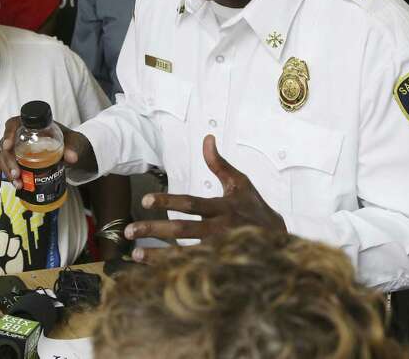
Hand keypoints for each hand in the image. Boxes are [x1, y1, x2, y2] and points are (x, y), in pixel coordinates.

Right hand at [0, 117, 96, 190]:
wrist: (68, 150)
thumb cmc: (67, 140)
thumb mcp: (73, 141)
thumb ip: (72, 147)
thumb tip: (72, 158)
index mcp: (30, 125)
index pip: (13, 124)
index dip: (8, 133)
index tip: (8, 145)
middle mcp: (18, 135)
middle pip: (6, 145)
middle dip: (9, 161)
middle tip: (17, 174)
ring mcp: (14, 149)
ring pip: (2, 157)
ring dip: (6, 171)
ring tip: (17, 184)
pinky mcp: (13, 160)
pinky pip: (0, 166)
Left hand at [124, 135, 286, 261]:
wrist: (278, 239)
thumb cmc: (254, 207)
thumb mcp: (240, 183)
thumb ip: (219, 164)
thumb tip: (207, 138)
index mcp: (224, 208)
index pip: (192, 204)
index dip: (169, 201)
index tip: (145, 200)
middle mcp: (221, 230)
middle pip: (184, 230)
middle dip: (156, 230)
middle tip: (130, 230)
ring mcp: (220, 250)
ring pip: (186, 255)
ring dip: (160, 256)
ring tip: (136, 254)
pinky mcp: (219, 264)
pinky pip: (192, 269)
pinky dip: (172, 270)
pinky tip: (153, 269)